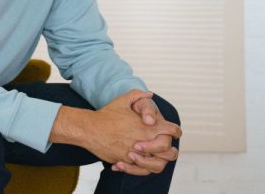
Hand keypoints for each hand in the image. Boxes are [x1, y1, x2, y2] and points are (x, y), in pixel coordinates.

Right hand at [50, 90, 180, 170]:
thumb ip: (138, 95)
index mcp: (147, 126)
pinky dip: (140, 167)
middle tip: (161, 144)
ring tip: (148, 155)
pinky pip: (140, 169)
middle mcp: (144, 141)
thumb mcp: (123, 100)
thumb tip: (149, 94)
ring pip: (157, 164)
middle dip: (167, 147)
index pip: (172, 131)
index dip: (175, 131)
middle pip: (168, 150)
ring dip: (155, 160)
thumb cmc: (106, 115)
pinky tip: (134, 160)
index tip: (173, 132)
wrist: (89, 129)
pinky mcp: (126, 161)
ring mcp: (136, 153)